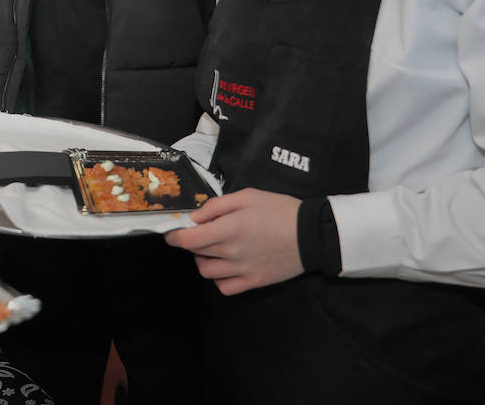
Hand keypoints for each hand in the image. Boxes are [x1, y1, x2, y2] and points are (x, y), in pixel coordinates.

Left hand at [164, 188, 303, 294]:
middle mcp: (233, 252)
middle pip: (196, 253)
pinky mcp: (254, 282)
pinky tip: (227, 266)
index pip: (188, 240)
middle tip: (202, 233)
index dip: (174, 236)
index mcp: (229, 228)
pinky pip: (225, 287)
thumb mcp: (247, 196)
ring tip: (215, 249)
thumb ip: (216, 206)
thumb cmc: (280, 210)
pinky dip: (220, 278)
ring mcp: (243, 270)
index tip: (172, 232)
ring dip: (203, 260)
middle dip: (192, 243)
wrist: (312, 234)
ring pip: (206, 272)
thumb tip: (195, 217)